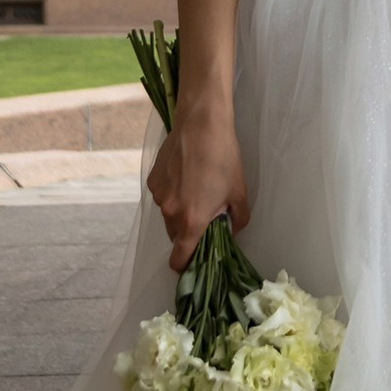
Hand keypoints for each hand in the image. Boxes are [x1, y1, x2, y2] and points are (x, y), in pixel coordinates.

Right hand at [149, 101, 248, 273]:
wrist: (201, 124)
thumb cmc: (223, 158)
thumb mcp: (238, 192)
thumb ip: (237, 220)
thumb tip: (231, 230)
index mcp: (192, 221)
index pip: (179, 259)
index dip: (185, 266)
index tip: (194, 262)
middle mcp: (170, 212)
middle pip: (175, 237)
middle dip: (188, 234)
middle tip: (205, 216)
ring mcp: (159, 195)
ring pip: (168, 216)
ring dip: (180, 212)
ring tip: (196, 191)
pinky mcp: (152, 180)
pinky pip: (162, 197)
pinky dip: (172, 194)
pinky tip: (185, 176)